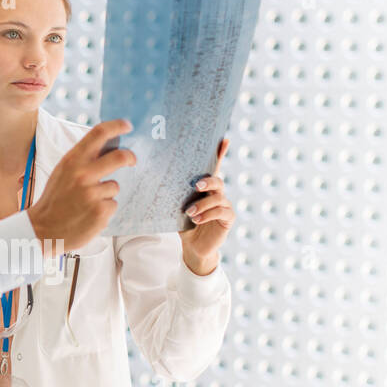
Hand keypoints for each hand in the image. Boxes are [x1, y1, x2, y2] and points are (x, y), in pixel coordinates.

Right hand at [27, 118, 135, 252]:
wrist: (42, 231)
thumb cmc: (54, 201)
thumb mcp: (62, 173)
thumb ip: (81, 162)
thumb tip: (107, 149)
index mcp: (72, 161)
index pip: (98, 134)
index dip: (116, 126)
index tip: (126, 126)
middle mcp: (83, 175)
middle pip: (119, 157)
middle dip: (130, 157)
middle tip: (132, 160)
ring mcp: (93, 194)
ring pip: (114, 186)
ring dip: (105, 194)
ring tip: (86, 203)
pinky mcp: (100, 212)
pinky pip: (112, 205)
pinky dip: (104, 210)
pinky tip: (88, 215)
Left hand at [179, 137, 234, 273]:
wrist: (193, 247)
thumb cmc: (185, 225)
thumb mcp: (178, 208)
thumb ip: (176, 195)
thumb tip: (158, 180)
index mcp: (206, 188)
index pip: (214, 168)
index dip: (220, 153)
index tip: (224, 139)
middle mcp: (217, 194)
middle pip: (218, 181)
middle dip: (208, 181)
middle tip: (196, 185)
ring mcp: (225, 206)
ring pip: (218, 198)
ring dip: (203, 204)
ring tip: (189, 213)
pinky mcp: (228, 219)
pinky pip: (221, 212)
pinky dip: (208, 215)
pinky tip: (197, 220)